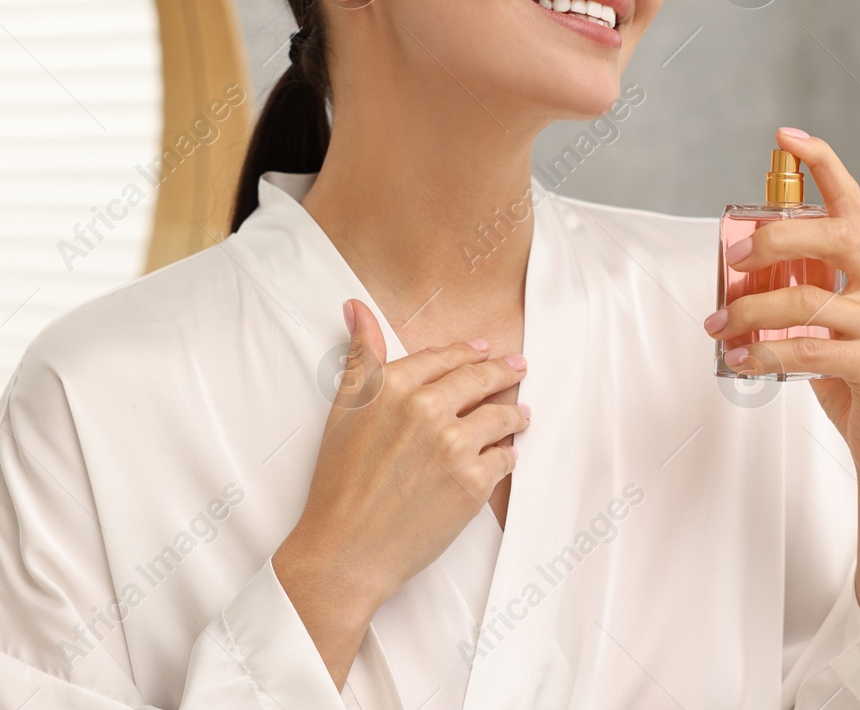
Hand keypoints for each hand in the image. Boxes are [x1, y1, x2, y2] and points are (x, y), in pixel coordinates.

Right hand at [273, 297, 528, 685]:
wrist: (346, 550)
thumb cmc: (338, 483)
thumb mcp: (343, 410)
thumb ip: (360, 357)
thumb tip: (357, 308)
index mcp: (393, 386)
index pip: (443, 357)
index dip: (467, 352)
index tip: (483, 350)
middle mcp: (427, 408)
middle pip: (480, 378)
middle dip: (504, 370)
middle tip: (519, 367)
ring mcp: (454, 445)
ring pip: (501, 415)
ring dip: (514, 412)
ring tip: (521, 414)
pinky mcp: (474, 482)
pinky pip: (505, 457)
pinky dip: (508, 454)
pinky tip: (507, 453)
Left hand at [703, 127, 859, 499]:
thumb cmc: (853, 381)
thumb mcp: (827, 325)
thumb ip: (801, 292)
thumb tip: (740, 271)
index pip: (853, 203)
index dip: (823, 165)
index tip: (787, 137)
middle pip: (835, 236)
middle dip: (776, 237)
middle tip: (733, 257)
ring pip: (808, 299)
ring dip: (750, 311)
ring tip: (718, 328)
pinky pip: (810, 348)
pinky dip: (765, 352)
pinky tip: (740, 360)